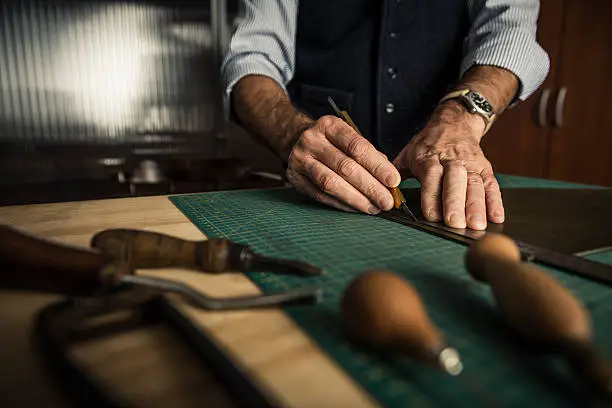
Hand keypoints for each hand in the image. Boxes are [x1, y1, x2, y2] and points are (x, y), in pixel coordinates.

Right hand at [286, 115, 400, 213]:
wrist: (297, 140)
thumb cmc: (331, 142)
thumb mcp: (349, 138)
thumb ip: (369, 154)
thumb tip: (389, 178)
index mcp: (329, 126)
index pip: (357, 147)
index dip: (377, 166)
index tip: (393, 181)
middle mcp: (312, 140)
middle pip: (345, 167)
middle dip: (370, 187)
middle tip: (387, 201)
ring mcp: (300, 160)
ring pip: (331, 183)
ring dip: (355, 198)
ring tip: (373, 208)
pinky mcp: (294, 178)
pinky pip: (320, 195)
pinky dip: (341, 204)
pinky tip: (355, 208)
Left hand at [393, 101, 503, 229]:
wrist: (455, 122)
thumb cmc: (428, 144)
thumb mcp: (407, 153)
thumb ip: (394, 174)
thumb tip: (382, 194)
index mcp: (429, 157)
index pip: (431, 177)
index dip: (432, 196)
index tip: (431, 216)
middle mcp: (452, 160)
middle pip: (455, 182)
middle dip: (455, 203)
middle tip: (455, 223)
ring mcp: (470, 164)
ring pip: (475, 185)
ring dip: (477, 206)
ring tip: (477, 226)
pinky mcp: (485, 168)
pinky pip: (492, 185)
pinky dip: (495, 202)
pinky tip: (496, 218)